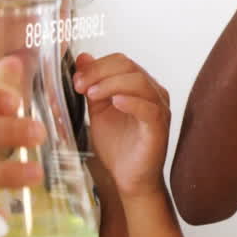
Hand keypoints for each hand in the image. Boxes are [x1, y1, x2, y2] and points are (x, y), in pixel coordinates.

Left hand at [73, 52, 171, 198]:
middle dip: (100, 72)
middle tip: (80, 85)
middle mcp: (152, 92)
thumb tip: (83, 58)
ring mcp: (158, 108)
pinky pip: (148, 108)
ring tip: (92, 94)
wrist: (129, 178)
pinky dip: (131, 102)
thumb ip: (93, 85)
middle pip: (129, 67)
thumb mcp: (98, 110)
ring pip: (139, 82)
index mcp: (139, 85)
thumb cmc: (118, 146)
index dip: (97, 66)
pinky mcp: (159, 126)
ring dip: (111, 84)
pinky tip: (116, 103)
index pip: (121, 61)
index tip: (77, 79)